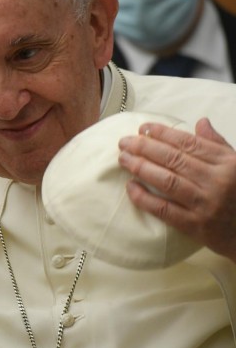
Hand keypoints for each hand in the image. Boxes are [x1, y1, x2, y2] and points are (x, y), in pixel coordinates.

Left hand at [118, 118, 235, 261]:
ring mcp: (205, 204)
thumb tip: (200, 122)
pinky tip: (130, 187)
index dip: (163, 133)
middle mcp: (217, 181)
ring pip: (167, 181)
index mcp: (227, 163)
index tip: (143, 128)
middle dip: (145, 147)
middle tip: (124, 142)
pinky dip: (144, 198)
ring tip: (123, 159)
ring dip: (141, 168)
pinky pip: (164, 209)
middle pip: (174, 159)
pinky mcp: (195, 225)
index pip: (189, 143)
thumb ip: (217, 144)